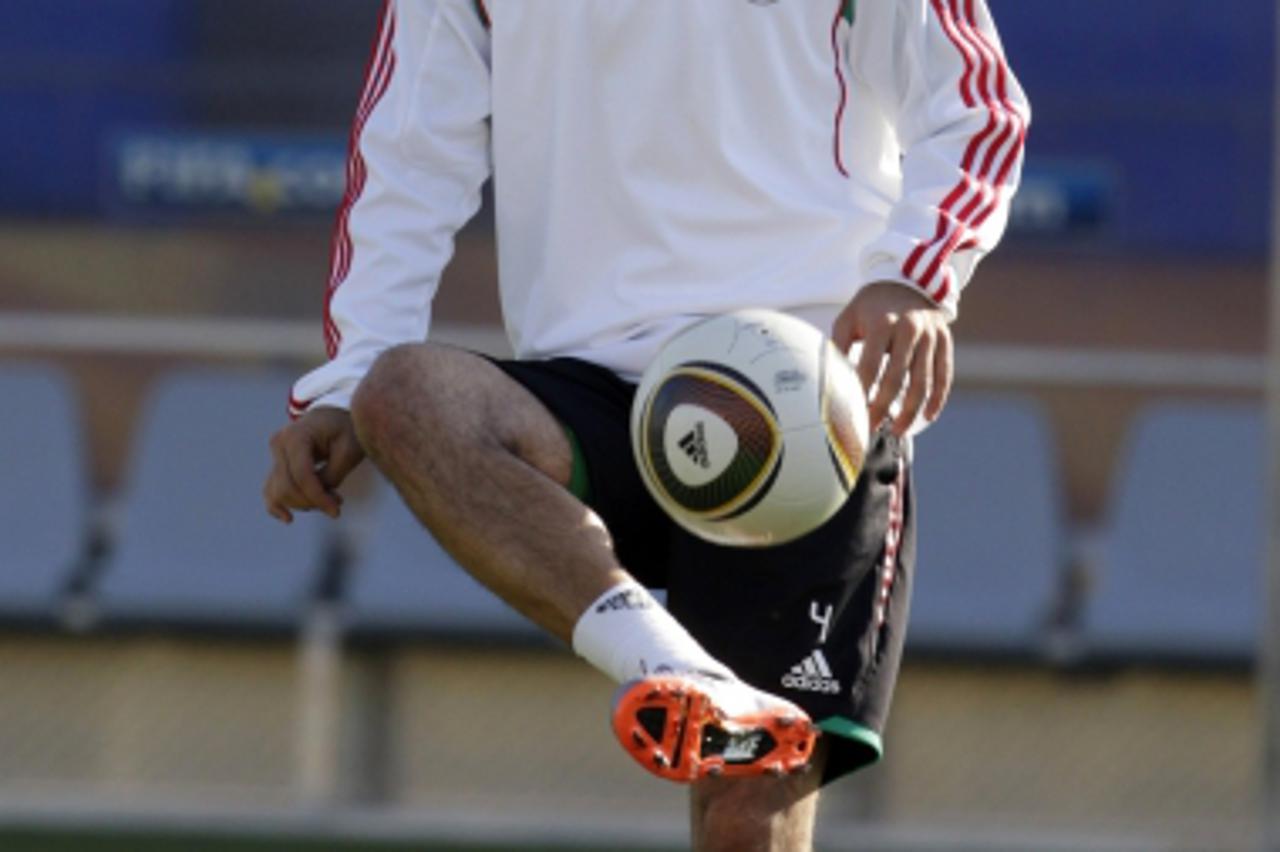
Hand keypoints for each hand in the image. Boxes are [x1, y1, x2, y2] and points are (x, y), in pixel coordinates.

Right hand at [263, 407, 364, 522]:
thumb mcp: (348, 450)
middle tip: (337, 503)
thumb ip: (332, 475)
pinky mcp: (276, 464)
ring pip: (278, 491)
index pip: (302, 475)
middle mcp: (279, 444)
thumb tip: (318, 498)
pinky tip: (288, 519)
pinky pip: (270, 489)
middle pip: (287, 486)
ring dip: (303, 504)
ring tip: (328, 499)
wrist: (335, 414)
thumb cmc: (346, 429)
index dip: (318, 497)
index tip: (336, 511)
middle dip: (312, 501)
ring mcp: (275, 454)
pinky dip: (278, 505)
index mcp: (296, 436)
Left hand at [831, 281, 953, 435]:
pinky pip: (944, 375)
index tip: (851, 413)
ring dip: (910, 411)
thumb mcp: (848, 318)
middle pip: (897, 378)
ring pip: (923, 382)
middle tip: (871, 427)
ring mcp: (931, 335)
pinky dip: (937, 398)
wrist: (909, 281)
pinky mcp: (945, 341)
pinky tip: (927, 417)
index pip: (870, 365)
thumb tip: (826, 381)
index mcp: (882, 322)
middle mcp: (910, 328)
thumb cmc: (871, 306)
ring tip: (897, 430)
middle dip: (883, 407)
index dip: (861, 391)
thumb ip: (837, 346)